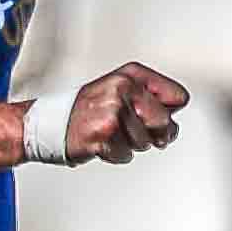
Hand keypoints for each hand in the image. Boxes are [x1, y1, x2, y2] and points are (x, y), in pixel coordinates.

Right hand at [64, 63, 188, 164]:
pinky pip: (126, 155)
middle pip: (165, 123)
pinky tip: (102, 142)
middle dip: (155, 134)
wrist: (53, 122)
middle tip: (135, 131)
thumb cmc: (90, 109)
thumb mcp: (121, 89)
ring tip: (111, 133)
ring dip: (131, 144)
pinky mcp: (103, 135)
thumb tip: (174, 121)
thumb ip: (152, 98)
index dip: (169, 112)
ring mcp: (113, 112)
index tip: (152, 115)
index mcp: (132, 75)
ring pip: (146, 142)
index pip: (178, 97)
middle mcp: (123, 89)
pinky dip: (116, 154)